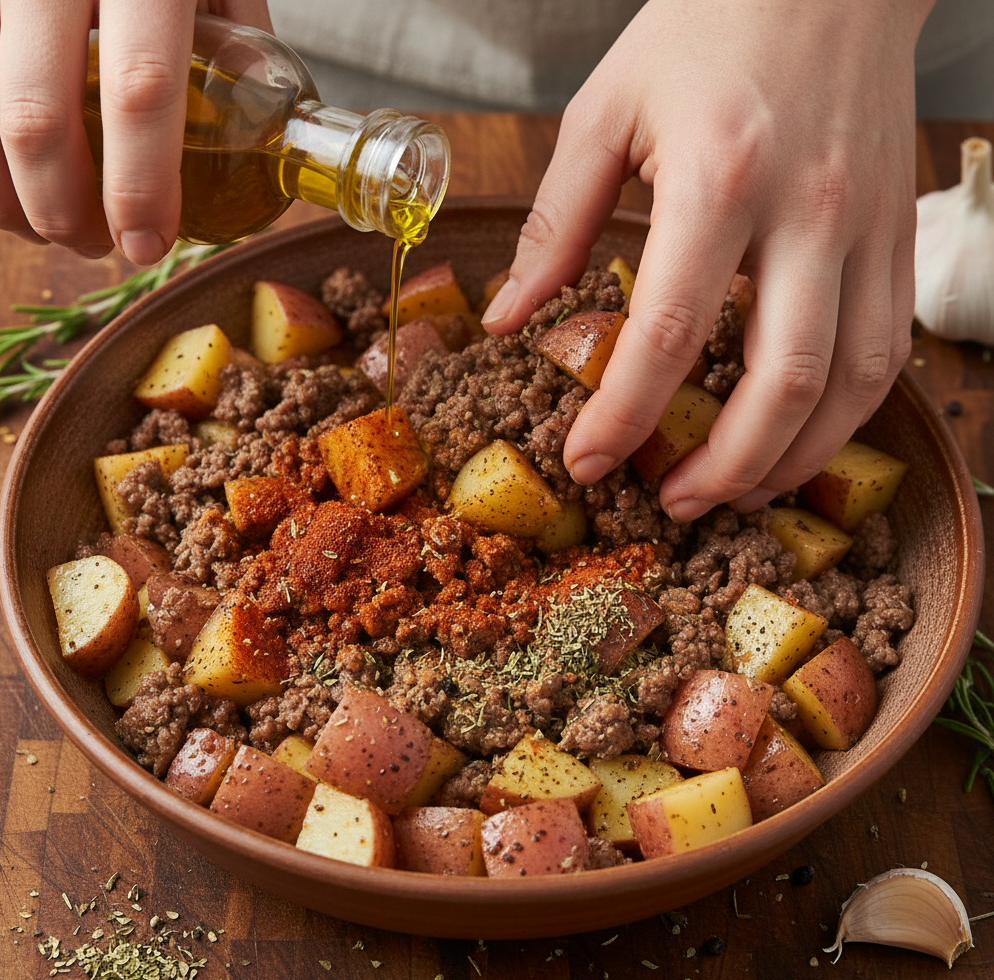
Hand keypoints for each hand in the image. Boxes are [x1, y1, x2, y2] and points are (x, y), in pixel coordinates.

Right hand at [0, 1, 271, 263]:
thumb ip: (233, 35)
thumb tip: (258, 131)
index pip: (141, 88)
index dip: (143, 184)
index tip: (148, 245)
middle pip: (36, 119)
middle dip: (66, 212)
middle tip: (101, 247)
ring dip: (5, 200)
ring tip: (54, 229)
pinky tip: (3, 185)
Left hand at [482, 0, 933, 520]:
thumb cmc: (705, 27)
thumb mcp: (604, 111)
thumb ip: (556, 225)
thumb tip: (511, 322)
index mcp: (719, 178)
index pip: (670, 334)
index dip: (624, 417)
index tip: (588, 464)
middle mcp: (807, 212)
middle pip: (783, 383)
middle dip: (724, 468)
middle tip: (672, 504)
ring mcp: (867, 227)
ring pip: (852, 383)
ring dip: (794, 460)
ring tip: (736, 493)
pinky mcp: (895, 233)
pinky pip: (887, 349)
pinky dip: (844, 414)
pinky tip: (795, 438)